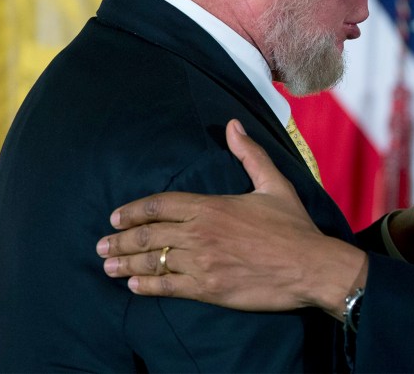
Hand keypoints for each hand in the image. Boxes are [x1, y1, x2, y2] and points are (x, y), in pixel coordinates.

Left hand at [97, 119, 363, 317]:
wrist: (311, 266)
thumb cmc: (293, 226)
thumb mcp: (274, 184)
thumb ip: (249, 154)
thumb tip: (233, 125)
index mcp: (212, 206)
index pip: (161, 205)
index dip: (135, 211)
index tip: (117, 216)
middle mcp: (200, 234)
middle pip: (149, 235)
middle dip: (121, 239)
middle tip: (102, 244)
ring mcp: (202, 263)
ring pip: (153, 262)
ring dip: (125, 263)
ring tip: (108, 265)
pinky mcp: (209, 289)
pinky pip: (168, 287)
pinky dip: (147, 286)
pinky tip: (134, 285)